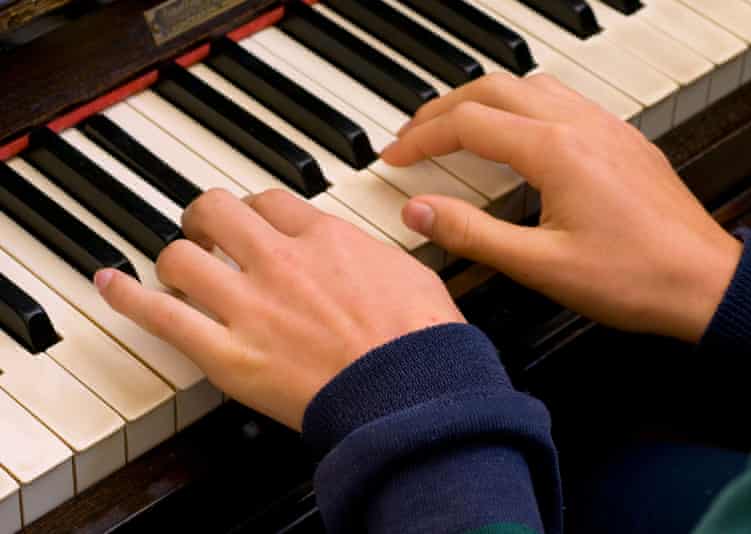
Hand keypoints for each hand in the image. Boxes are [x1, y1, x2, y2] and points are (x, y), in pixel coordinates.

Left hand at [94, 189, 463, 429]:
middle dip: (206, 217)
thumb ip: (376, 252)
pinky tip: (109, 283)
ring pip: (182, 255)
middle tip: (206, 231)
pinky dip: (126, 296)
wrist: (410, 393)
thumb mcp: (412, 273)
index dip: (255, 208)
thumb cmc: (421, 342)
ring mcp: (249, 305)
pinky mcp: (228, 354)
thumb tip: (368, 251)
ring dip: (176, 257)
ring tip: (177, 268)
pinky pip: (160, 315)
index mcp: (326, 238)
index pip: (271, 201)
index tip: (255, 221)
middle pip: (217, 210)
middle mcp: (280, 260)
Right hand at [384, 73, 741, 342]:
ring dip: (484, 99)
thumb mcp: (540, 266)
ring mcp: (606, 127)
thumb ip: (471, 234)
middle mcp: (581, 125)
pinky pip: (562, 100)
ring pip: (529, 85)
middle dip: (443, 108)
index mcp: (555, 150)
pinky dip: (522, 106)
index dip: (421, 138)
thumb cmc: (635, 279)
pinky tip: (518, 136)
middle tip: (412, 135)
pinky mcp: (623, 140)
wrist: (707, 284)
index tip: (394, 157)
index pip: (468, 124)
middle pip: (493, 88)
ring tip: (456, 128)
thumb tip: (417, 211)